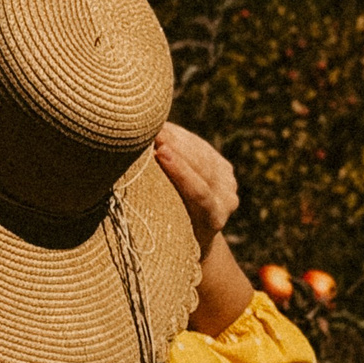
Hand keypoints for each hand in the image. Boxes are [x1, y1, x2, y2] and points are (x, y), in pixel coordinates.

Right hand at [153, 122, 236, 257]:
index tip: (161, 152)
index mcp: (213, 219)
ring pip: (202, 152)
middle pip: (202, 166)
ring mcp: (228, 183)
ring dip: (176, 138)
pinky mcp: (225, 168)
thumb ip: (158, 204)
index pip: (199, 190)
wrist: (195, 234)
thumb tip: (135, 171)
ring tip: (153, 127)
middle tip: (151, 131)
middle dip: (176, 146)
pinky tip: (163, 129)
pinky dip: (181, 138)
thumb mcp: (164, 227)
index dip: (181, 171)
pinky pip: (202, 147)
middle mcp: (226, 200)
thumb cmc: (169, 235)